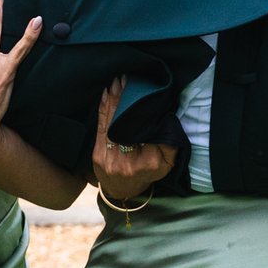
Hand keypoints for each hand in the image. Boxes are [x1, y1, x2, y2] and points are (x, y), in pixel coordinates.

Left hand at [92, 77, 175, 204]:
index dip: (142, 107)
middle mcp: (129, 161)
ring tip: (117, 81)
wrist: (124, 190)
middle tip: (126, 77)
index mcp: (150, 161)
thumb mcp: (167, 163)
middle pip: (127, 122)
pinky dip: (103, 108)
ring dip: (113, 99)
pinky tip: (106, 94)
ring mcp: (110, 159)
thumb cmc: (148, 172)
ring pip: (112, 122)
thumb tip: (168, 118)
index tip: (142, 88)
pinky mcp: (97, 156)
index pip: (147, 129)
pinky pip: (100, 127)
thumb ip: (171, 144)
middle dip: (125, 97)